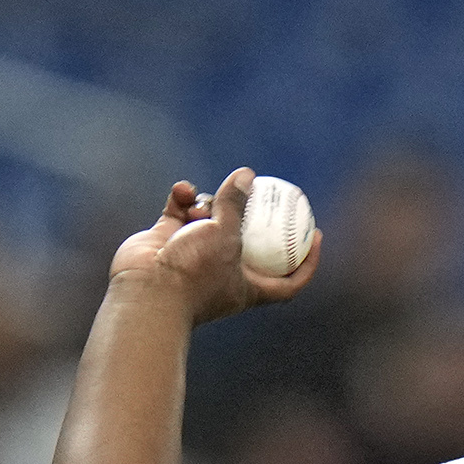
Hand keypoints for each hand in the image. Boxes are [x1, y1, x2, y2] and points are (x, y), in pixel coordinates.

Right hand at [104, 167, 322, 325]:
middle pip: (248, 243)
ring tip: (203, 203)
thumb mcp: (226, 235)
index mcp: (246, 288)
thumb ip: (236, 205)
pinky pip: (181, 212)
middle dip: (252, 218)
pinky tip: (183, 192)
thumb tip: (246, 175)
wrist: (146, 288)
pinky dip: (183, 200)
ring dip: (210, 204)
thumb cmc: (193, 272)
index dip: (307, 263)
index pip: (288, 283)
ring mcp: (194, 256)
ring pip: (211, 220)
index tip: (317, 236)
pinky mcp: (168, 241)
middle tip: (264, 191)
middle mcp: (222, 274)